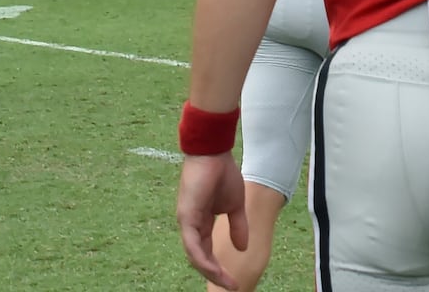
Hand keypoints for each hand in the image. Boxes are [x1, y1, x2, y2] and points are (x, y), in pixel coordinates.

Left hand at [176, 152, 246, 288]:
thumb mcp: (235, 205)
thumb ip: (237, 227)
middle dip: (215, 274)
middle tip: (231, 286)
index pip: (206, 252)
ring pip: (195, 255)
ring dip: (211, 271)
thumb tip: (242, 248)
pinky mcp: (186, 216)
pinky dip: (203, 259)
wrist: (214, 152)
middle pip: (200, 258)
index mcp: (201, 223)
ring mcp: (186, 222)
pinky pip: (193, 244)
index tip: (234, 281)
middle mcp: (191, 225)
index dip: (219, 267)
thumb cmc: (223, 174)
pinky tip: (214, 268)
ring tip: (226, 281)